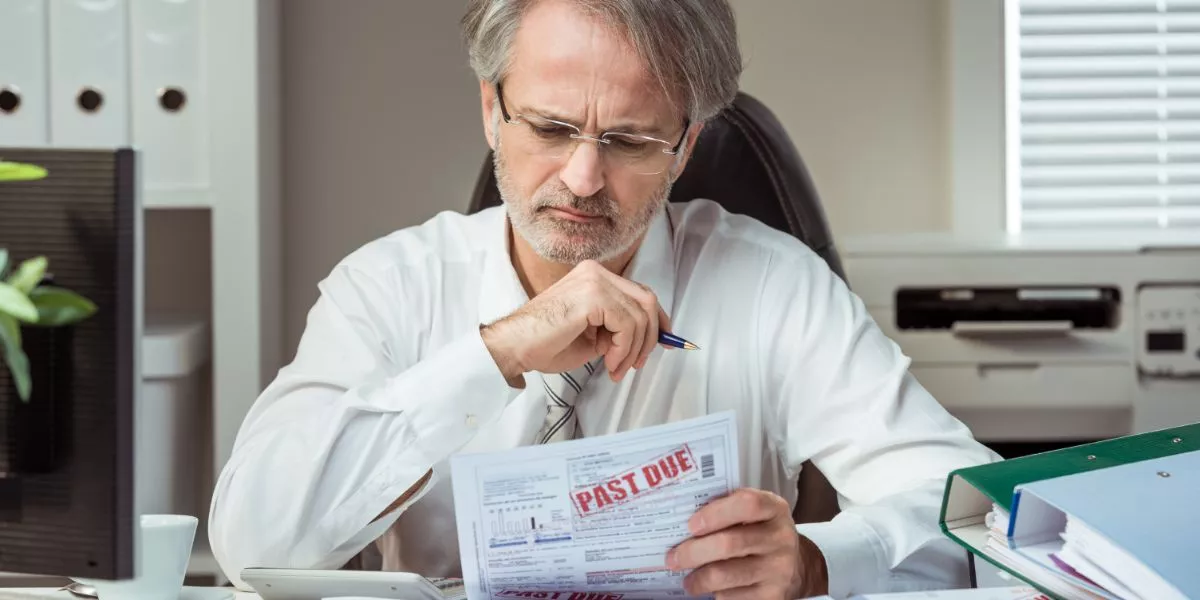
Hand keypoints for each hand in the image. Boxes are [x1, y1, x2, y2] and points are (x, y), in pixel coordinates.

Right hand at [480, 260, 670, 383]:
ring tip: (615, 367)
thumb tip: (648, 339)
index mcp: (594, 276)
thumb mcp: (593, 334)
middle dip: (650, 337)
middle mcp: (596, 272)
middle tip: (636, 363)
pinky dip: (624, 348)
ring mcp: (594, 281)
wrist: (515, 347)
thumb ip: (618, 329)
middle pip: (647, 300)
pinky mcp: (593, 296)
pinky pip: (628, 324)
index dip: (657, 319)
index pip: (640, 293)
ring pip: (640, 315)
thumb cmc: (545, 344)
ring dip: (633, 349)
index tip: (663, 341)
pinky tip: (609, 361)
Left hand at [666, 488, 828, 599]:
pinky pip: (734, 597)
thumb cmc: (760, 533)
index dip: (715, 513)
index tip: (691, 525)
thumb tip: (680, 519)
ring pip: (725, 575)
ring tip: (687, 580)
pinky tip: (712, 590)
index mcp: (774, 509)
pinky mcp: (773, 596)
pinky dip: (717, 595)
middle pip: (729, 544)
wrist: (795, 566)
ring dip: (698, 579)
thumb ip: (726, 510)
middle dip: (693, 552)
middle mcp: (780, 538)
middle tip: (673, 558)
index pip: (747, 504)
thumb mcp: (754, 515)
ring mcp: (779, 569)